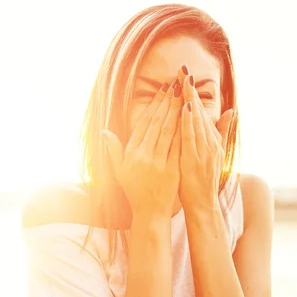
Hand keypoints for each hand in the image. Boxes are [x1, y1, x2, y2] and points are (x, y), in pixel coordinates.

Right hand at [103, 81, 182, 216]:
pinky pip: (179, 146)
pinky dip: (184, 131)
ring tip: (184, 94)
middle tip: (176, 84)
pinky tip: (191, 118)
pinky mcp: (172, 170)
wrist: (150, 213)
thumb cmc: (135, 190)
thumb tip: (105, 131)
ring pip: (169, 132)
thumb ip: (114, 150)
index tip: (163, 89)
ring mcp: (158, 163)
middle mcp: (143, 156)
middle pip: (157, 123)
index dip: (154, 105)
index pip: (144, 123)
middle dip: (167, 102)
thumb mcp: (120, 170)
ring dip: (177, 111)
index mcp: (132, 153)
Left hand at [178, 72, 233, 211]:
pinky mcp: (196, 159)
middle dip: (191, 89)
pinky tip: (184, 108)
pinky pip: (191, 137)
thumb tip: (232, 110)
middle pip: (200, 111)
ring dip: (190, 99)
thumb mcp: (215, 152)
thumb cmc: (203, 179)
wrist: (203, 203)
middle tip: (183, 69)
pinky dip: (189, 122)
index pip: (201, 111)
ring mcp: (204, 150)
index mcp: (212, 139)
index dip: (194, 92)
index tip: (186, 74)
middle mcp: (210, 142)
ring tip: (183, 81)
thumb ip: (222, 131)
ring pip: (196, 120)